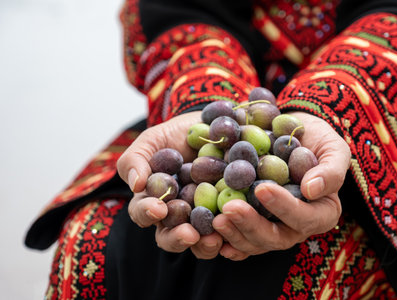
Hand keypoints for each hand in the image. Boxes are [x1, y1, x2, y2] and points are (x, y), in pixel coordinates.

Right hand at [117, 111, 222, 258]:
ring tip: (214, 239)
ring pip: (200, 242)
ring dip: (205, 244)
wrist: (213, 126)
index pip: (144, 213)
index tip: (158, 208)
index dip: (148, 213)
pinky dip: (232, 233)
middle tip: (189, 234)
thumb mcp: (152, 139)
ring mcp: (204, 217)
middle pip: (171, 237)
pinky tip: (237, 227)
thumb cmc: (176, 135)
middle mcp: (177, 215)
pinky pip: (230, 230)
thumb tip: (136, 184)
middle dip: (178, 238)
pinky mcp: (229, 214)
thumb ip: (136, 159)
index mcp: (153, 200)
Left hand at [213, 112, 350, 259]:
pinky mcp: (253, 224)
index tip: (262, 188)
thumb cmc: (316, 140)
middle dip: (251, 225)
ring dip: (234, 234)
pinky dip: (226, 239)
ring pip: (254, 243)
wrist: (288, 135)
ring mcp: (273, 229)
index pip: (304, 217)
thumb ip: (330, 170)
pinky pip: (239, 240)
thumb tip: (312, 190)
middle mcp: (296, 227)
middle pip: (276, 238)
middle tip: (229, 209)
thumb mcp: (332, 148)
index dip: (283, 207)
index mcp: (321, 213)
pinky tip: (211, 233)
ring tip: (216, 220)